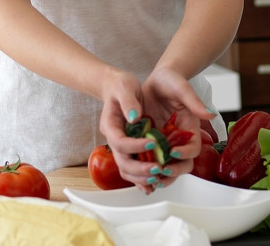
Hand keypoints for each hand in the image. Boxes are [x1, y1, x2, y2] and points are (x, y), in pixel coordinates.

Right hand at [97, 69, 158, 190]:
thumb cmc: (121, 86)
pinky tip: (154, 184)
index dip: (135, 146)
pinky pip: (133, 168)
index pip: (120, 142)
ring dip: (141, 177)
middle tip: (157, 169)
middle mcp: (114, 139)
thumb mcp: (125, 87)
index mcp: (111, 125)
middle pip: (122, 162)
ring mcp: (122, 146)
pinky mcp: (130, 148)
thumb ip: (128, 101)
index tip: (151, 144)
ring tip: (158, 178)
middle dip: (139, 169)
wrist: (117, 87)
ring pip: (127, 169)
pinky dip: (142, 178)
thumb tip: (134, 117)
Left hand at [136, 68, 206, 188]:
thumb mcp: (182, 89)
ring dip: (160, 175)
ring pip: (167, 166)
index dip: (185, 153)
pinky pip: (151, 160)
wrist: (156, 79)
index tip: (173, 151)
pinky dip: (147, 169)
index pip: (193, 148)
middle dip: (173, 171)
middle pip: (182, 164)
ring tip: (150, 177)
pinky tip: (139, 172)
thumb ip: (195, 101)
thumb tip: (211, 113)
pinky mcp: (151, 142)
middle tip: (161, 170)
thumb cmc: (172, 81)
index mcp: (190, 128)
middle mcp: (179, 139)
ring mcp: (165, 142)